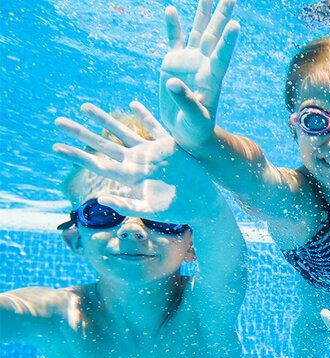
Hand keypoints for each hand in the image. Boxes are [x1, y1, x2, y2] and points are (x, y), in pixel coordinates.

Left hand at [52, 101, 213, 221]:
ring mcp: (152, 152)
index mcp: (129, 176)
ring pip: (122, 132)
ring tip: (83, 107)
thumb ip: (126, 205)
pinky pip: (154, 127)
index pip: (96, 163)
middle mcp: (136, 162)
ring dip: (103, 119)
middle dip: (80, 133)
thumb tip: (101, 200)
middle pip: (102, 144)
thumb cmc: (178, 211)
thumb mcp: (151, 210)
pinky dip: (144, 115)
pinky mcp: (169, 146)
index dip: (75, 155)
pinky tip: (132, 103)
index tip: (55, 147)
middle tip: (57, 122)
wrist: (203, 204)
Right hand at [159, 0, 239, 150]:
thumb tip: (172, 82)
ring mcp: (189, 61)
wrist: (188, 132)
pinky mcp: (173, 63)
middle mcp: (203, 64)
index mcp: (212, 78)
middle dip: (221, 15)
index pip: (222, 56)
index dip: (228, 41)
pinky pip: (174, 40)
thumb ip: (185, 100)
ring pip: (198, 32)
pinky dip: (172, 26)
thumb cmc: (197, 129)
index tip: (236, 25)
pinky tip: (171, 9)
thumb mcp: (195, 118)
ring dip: (202, 13)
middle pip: (214, 35)